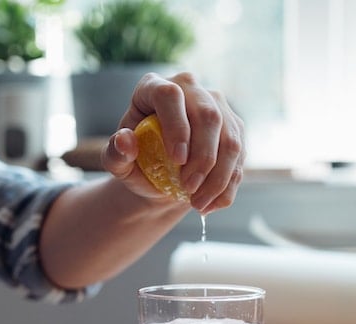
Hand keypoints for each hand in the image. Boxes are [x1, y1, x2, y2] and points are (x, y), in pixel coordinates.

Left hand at [102, 72, 245, 214]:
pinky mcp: (234, 129)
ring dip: (218, 177)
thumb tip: (125, 140)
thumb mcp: (119, 163)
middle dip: (202, 158)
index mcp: (155, 87)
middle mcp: (191, 90)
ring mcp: (217, 107)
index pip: (170, 96)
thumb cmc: (138, 162)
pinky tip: (210, 204)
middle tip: (189, 188)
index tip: (176, 160)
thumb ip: (115, 154)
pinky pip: (240, 158)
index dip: (176, 126)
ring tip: (198, 203)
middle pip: (208, 116)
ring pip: (230, 140)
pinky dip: (227, 186)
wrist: (162, 175)